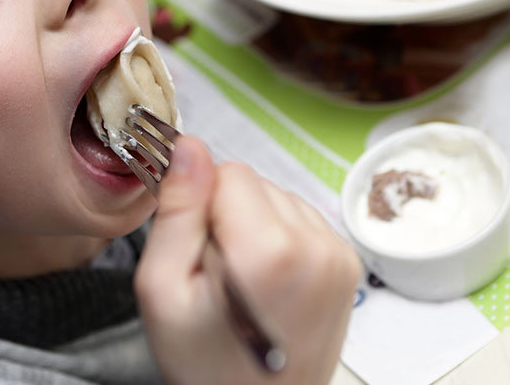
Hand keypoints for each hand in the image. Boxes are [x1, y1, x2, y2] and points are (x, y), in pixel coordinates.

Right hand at [136, 136, 362, 384]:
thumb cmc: (206, 366)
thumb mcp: (162, 290)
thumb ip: (177, 212)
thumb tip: (189, 147)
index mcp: (271, 251)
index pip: (228, 171)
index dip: (200, 205)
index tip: (196, 249)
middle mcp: (317, 247)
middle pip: (255, 183)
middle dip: (226, 217)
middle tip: (217, 276)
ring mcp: (338, 255)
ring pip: (277, 197)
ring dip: (253, 228)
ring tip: (242, 285)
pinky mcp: (347, 262)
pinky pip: (299, 219)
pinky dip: (278, 241)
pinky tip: (265, 284)